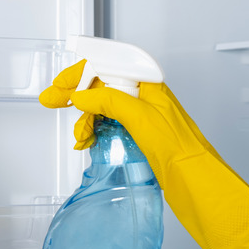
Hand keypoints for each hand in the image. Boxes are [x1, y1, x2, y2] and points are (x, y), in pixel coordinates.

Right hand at [40, 60, 248, 248]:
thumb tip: (82, 96)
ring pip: (102, 106)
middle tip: (52, 101)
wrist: (196, 183)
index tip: (60, 85)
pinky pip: (108, 123)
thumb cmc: (179, 149)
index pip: (108, 66)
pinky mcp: (138, 134)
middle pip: (102, 85)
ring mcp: (141, 115)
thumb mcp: (139, 117)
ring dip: (85, 118)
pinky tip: (88, 140)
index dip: (81, 73)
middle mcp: (144, 96)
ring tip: (80, 136)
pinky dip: (94, 129)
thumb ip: (108, 100)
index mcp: (148, 84)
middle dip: (76, 94)